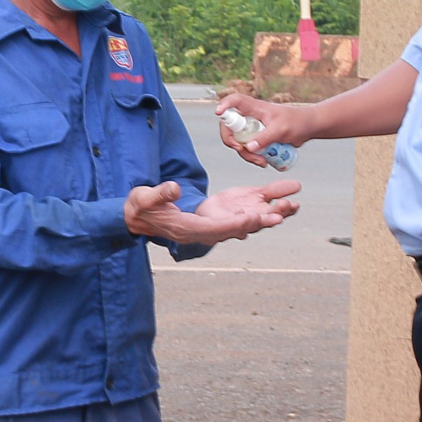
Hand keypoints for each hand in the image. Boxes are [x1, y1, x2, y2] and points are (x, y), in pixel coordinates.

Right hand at [123, 179, 301, 244]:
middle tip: (276, 217)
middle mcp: (200, 233)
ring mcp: (205, 229)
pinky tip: (269, 210)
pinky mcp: (208, 223)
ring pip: (237, 228)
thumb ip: (159, 194)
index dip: (233, 224)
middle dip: (255, 224)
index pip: (214, 229)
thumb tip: (174, 188)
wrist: (137, 217)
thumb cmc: (139, 207)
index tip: (251, 218)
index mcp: (186, 228)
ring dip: (260, 221)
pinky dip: (252, 217)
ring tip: (284, 212)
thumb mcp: (144, 198)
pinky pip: (233, 222)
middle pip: (232, 231)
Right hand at [211, 93, 315, 168]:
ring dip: (245, 154)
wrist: (307, 128)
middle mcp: (250, 117)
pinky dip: (252, 157)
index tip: (219, 113)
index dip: (224, 104)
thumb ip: (265, 138)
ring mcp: (252, 128)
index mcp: (255, 108)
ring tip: (262, 162)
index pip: (235, 101)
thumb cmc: (296, 122)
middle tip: (241, 150)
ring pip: (238, 142)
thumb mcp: (281, 130)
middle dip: (233, 142)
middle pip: (230, 127)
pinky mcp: (256, 139)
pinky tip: (264, 162)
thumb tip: (247, 147)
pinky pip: (247, 149)